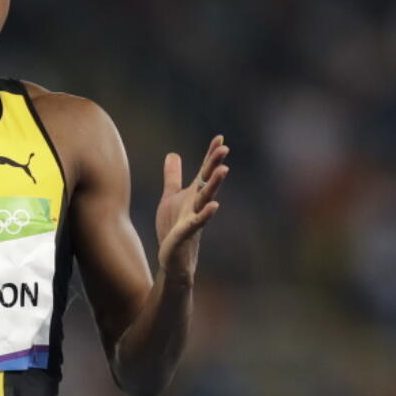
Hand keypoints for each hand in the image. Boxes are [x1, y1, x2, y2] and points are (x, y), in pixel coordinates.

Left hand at [156, 135, 228, 282]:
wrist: (173, 257)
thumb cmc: (173, 227)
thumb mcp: (171, 197)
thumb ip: (173, 177)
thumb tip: (173, 154)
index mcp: (193, 195)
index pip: (204, 171)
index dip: (211, 155)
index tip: (220, 137)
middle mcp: (197, 204)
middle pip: (208, 182)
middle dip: (215, 165)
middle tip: (224, 149)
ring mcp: (193, 219)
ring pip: (206, 199)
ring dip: (214, 185)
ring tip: (223, 170)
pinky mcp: (185, 234)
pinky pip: (196, 223)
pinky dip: (205, 214)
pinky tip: (214, 205)